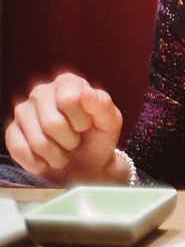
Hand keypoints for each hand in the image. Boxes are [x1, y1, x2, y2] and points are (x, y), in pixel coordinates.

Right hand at [5, 72, 124, 184]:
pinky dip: (38, 163)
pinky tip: (47, 161)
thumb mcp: (110, 121)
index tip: (87, 125)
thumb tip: (85, 92)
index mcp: (67, 82)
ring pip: (37, 141)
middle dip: (70, 140)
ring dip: (56, 155)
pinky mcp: (12, 131)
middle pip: (52, 123)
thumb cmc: (99, 137)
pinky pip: (19, 150)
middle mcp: (41, 92)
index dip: (81, 120)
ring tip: (64, 151)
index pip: (69, 100)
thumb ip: (102, 104)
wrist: (86, 164)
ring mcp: (23, 111)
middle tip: (75, 141)